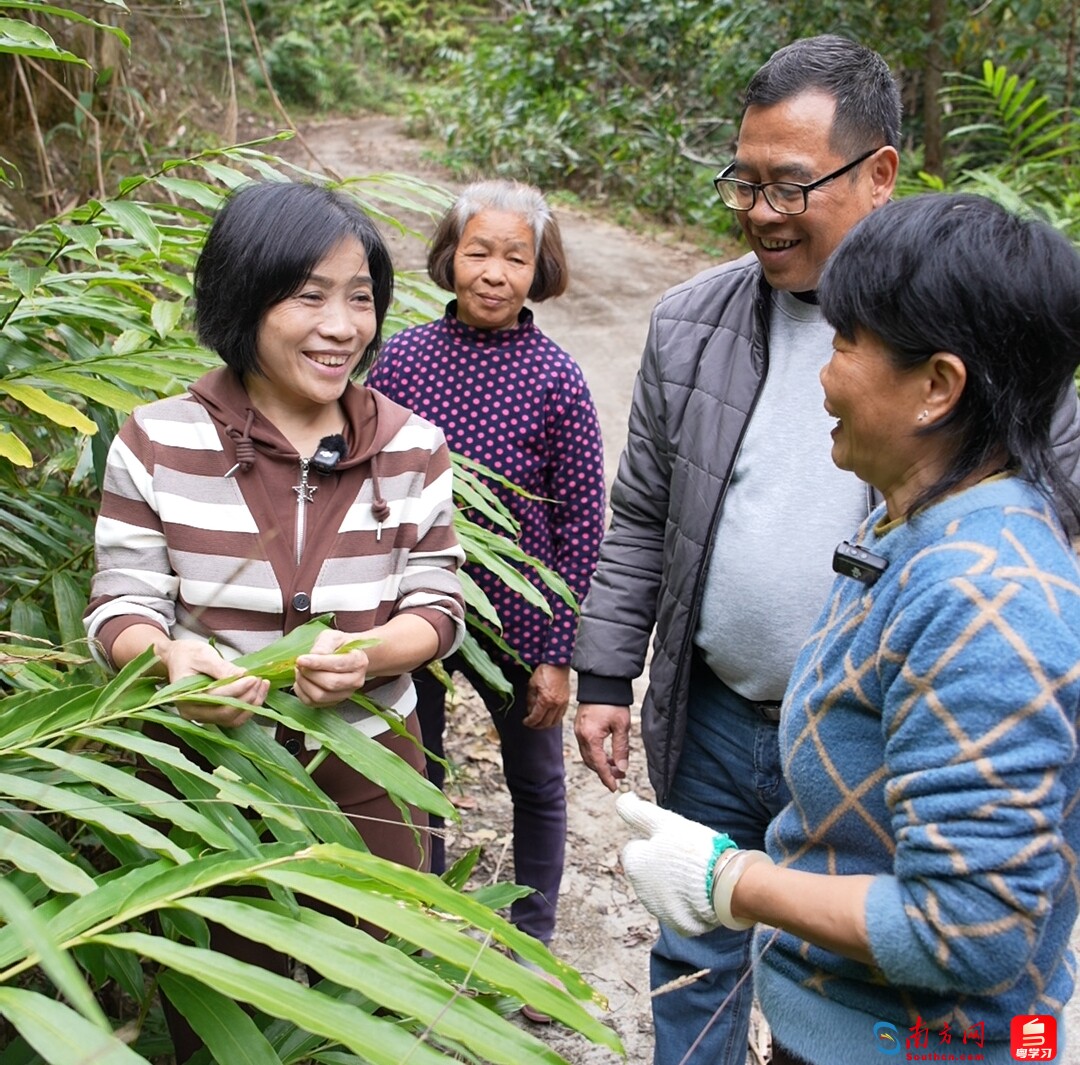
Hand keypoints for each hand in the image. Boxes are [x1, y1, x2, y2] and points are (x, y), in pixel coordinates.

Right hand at [159, 640, 266, 726]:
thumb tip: (242, 675)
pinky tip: (258, 693)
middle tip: (259, 680)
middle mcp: (193, 712)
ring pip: (233, 719)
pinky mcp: (213, 715)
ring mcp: (203, 716)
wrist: (177, 659)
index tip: (253, 678)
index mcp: (185, 696)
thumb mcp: (203, 655)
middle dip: (247, 697)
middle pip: (226, 712)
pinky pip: (234, 718)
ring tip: (262, 685)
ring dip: (252, 704)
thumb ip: (221, 667)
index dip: (238, 688)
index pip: (217, 697)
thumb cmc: (187, 655)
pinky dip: (249, 707)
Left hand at [293, 628, 369, 706]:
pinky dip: (301, 692)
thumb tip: (313, 656)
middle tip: (300, 664)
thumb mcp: (332, 637)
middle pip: (330, 683)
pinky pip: (313, 703)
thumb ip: (323, 645)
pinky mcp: (333, 702)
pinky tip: (301, 681)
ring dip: (304, 683)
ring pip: (320, 696)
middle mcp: (355, 680)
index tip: (301, 659)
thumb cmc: (339, 645)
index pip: (337, 665)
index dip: (318, 663)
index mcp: (358, 661)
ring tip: (300, 671)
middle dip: (310, 674)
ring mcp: (345, 694)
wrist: (345, 656)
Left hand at [523, 664, 569, 727]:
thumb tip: (530, 711)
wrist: (557, 664)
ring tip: (539, 722)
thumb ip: (530, 700)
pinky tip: (548, 717)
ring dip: (546, 725)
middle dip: (536, 725)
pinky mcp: (567, 701)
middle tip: (531, 724)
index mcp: (545, 700)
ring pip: (554, 722)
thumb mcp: (532, 685)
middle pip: (546, 723)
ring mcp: (563, 703)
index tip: (525, 722)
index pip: (536, 718)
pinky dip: (554, 719)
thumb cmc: (544, 672)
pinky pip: (561, 716)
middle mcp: (555, 704)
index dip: (529, 722)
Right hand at [574, 702, 629, 790]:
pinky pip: (586, 747)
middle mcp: (581, 735)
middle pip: (591, 762)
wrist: (601, 683)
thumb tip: (622, 768)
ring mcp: (578, 731)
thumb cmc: (612, 702)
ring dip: (600, 763)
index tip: (614, 787)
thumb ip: (621, 748)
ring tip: (616, 766)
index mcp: (590, 737)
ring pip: (588, 755)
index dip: (606, 777)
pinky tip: (607, 754)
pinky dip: (596, 754)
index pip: (598, 764)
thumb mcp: (621, 726)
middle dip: (604, 772)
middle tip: (619, 776)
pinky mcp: (580, 726)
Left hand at [616, 792, 730, 936]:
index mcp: (633, 864)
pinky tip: (701, 891)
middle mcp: (639, 890)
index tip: (672, 841)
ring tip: (696, 872)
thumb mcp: (662, 822)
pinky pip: (680, 908)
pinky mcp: (678, 924)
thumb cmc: (691, 848)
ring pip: (663, 889)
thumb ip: (636, 812)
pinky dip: (687, 901)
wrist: (722, 884)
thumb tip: (620, 799)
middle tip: (685, 855)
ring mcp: (658, 910)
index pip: (636, 848)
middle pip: (649, 870)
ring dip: (673, 882)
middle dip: (662, 863)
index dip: (654, 841)